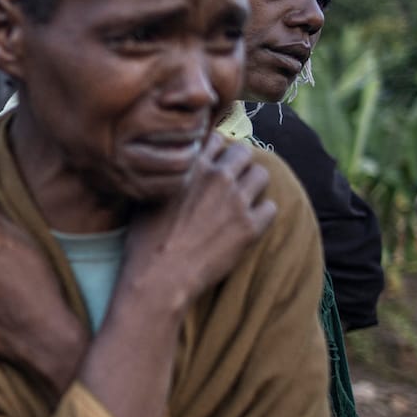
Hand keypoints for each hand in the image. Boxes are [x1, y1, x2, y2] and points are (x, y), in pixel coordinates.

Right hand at [122, 132, 277, 312]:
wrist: (160, 277)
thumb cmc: (145, 241)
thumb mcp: (146, 198)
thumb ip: (166, 177)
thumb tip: (169, 172)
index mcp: (191, 167)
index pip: (215, 139)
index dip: (216, 151)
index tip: (214, 163)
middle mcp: (217, 178)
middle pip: (243, 152)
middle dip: (238, 163)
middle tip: (231, 181)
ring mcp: (237, 202)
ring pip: (262, 175)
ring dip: (253, 184)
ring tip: (243, 199)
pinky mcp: (250, 228)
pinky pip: (271, 208)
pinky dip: (262, 213)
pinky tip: (249, 223)